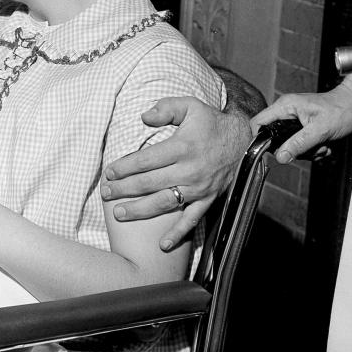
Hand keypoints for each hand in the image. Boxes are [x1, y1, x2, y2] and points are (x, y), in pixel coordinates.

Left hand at [100, 97, 251, 250]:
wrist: (245, 140)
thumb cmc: (212, 123)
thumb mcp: (191, 106)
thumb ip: (166, 108)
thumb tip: (143, 117)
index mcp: (183, 147)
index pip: (146, 160)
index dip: (125, 167)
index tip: (109, 173)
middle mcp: (190, 170)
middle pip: (149, 183)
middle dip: (124, 189)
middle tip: (106, 194)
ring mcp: (198, 188)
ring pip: (164, 203)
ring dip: (140, 210)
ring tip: (119, 214)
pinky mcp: (208, 199)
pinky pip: (191, 219)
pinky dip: (178, 233)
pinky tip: (162, 245)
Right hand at [250, 82, 351, 163]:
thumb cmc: (341, 110)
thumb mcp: (319, 130)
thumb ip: (298, 144)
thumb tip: (280, 157)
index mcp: (285, 106)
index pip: (258, 122)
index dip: (258, 138)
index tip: (271, 151)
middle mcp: (287, 112)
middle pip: (273, 137)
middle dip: (289, 149)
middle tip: (307, 149)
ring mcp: (294, 119)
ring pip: (287, 143)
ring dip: (304, 151)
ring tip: (320, 146)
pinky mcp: (302, 127)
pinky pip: (298, 144)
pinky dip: (310, 149)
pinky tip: (322, 145)